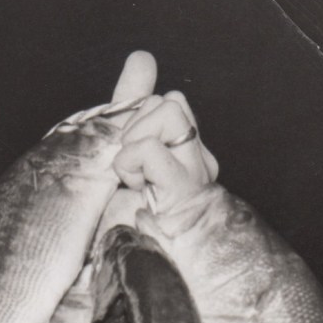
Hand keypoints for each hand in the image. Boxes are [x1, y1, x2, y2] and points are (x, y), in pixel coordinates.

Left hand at [106, 51, 218, 209]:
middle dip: (134, 130)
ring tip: (134, 180)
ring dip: (134, 143)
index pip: (168, 101)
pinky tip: (134, 189)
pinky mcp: (184, 191)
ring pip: (166, 110)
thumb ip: (131, 105)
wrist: (136, 266)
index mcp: (186, 150)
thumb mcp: (125, 152)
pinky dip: (131, 163)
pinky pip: (150, 148)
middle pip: (168, 101)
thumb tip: (142, 56)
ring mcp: (195, 173)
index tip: (129, 163)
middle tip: (131, 173)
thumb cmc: (127, 216)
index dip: (136, 121)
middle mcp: (198, 159)